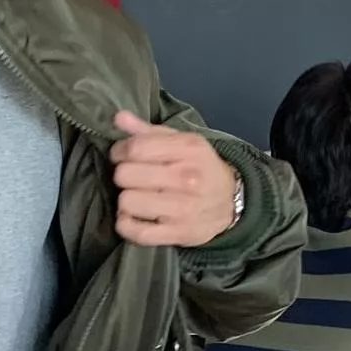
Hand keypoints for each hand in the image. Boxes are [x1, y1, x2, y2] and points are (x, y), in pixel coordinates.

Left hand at [110, 111, 238, 247]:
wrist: (232, 201)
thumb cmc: (199, 167)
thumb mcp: (181, 142)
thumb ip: (147, 131)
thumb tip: (118, 117)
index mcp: (187, 149)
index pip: (135, 148)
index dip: (119, 152)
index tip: (121, 156)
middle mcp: (186, 178)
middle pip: (125, 175)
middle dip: (123, 176)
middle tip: (133, 179)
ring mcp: (182, 208)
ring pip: (127, 202)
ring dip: (125, 201)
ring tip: (136, 198)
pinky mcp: (178, 233)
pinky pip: (136, 232)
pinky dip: (126, 225)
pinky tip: (133, 218)